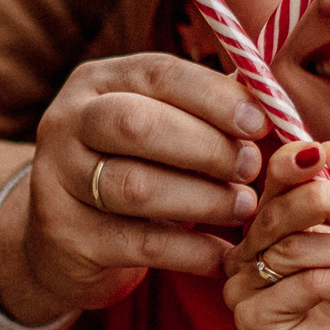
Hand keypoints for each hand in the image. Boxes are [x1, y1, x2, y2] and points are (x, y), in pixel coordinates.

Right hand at [0, 51, 270, 326]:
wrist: (63, 240)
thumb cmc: (133, 167)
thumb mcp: (158, 127)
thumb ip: (206, 109)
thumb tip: (270, 95)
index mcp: (98, 82)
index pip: (157, 74)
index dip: (213, 96)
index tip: (258, 122)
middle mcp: (68, 122)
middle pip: (138, 125)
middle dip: (206, 146)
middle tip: (251, 168)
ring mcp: (58, 180)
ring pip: (137, 186)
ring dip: (203, 198)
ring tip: (243, 208)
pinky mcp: (67, 237)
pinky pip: (140, 244)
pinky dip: (191, 251)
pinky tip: (223, 255)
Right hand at [224, 140, 329, 329]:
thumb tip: (327, 147)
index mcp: (272, 229)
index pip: (271, 186)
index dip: (290, 164)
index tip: (317, 152)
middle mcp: (248, 256)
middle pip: (275, 212)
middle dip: (324, 200)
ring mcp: (245, 290)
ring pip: (294, 249)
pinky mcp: (255, 322)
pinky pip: (303, 285)